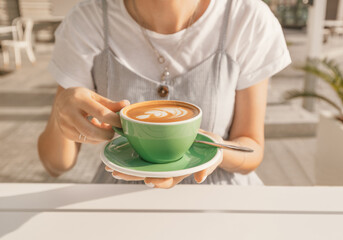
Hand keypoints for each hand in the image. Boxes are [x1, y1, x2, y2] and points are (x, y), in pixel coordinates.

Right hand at [54, 87, 128, 143]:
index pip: (100, 113)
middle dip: (107, 133)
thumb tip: (127, 104)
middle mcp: (69, 113)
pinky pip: (86, 140)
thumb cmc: (80, 97)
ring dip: (102, 136)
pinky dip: (95, 137)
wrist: (59, 102)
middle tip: (115, 130)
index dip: (114, 120)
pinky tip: (96, 128)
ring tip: (105, 127)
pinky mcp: (66, 134)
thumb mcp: (93, 96)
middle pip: (91, 131)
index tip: (123, 122)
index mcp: (78, 99)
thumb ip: (109, 103)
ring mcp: (65, 125)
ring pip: (88, 137)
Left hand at [105, 129, 223, 188]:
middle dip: (132, 175)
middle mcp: (168, 166)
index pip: (167, 180)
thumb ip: (208, 168)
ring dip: (126, 166)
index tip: (149, 181)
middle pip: (148, 173)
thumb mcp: (212, 159)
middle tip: (116, 173)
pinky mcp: (159, 146)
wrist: (210, 142)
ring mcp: (162, 157)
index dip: (158, 182)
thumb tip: (200, 178)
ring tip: (110, 165)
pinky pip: (145, 149)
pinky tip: (119, 145)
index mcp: (179, 172)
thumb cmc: (211, 151)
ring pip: (143, 164)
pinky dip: (132, 148)